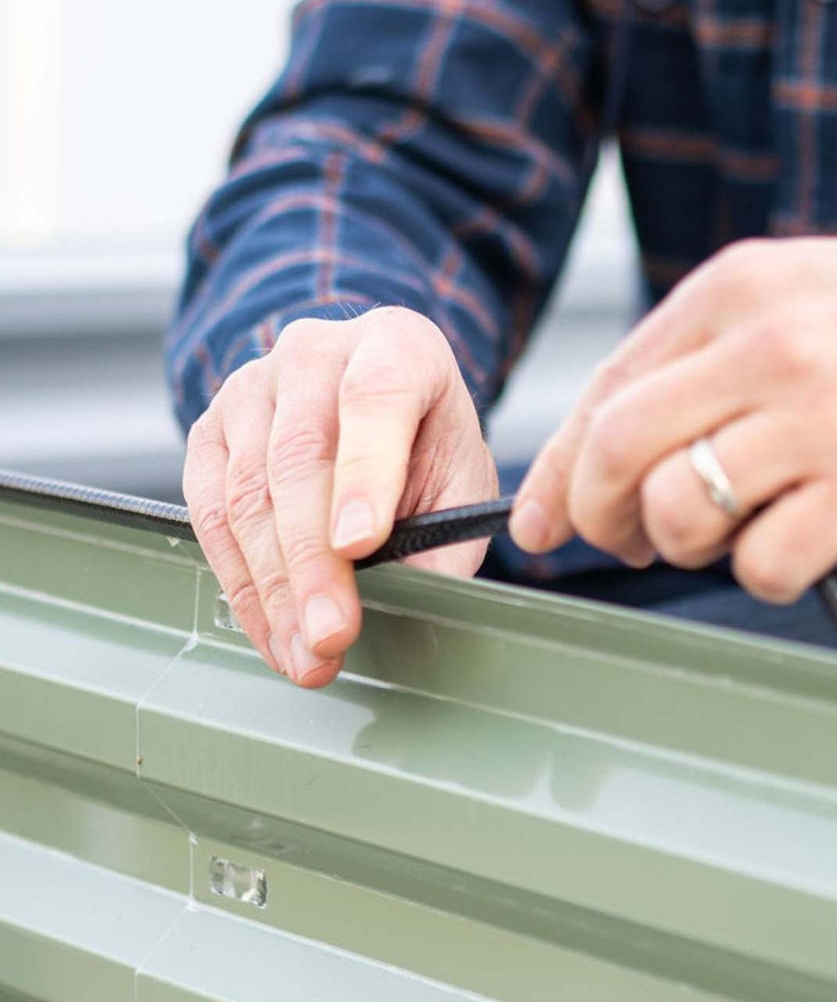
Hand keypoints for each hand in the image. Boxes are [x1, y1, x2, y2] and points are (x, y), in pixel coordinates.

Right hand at [183, 307, 498, 684]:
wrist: (381, 402)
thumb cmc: (428, 445)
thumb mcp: (462, 480)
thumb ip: (445, 534)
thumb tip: (415, 598)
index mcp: (397, 347)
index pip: (376, 400)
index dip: (364, 473)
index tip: (362, 545)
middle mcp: (316, 352)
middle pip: (300, 457)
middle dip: (312, 562)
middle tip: (330, 634)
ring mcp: (251, 385)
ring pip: (247, 491)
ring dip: (273, 588)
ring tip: (305, 654)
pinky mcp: (210, 428)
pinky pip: (209, 511)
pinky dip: (240, 581)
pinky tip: (270, 631)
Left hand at [510, 188, 836, 602]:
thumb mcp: (809, 298)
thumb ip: (715, 359)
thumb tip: (620, 450)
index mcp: (738, 290)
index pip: (605, 391)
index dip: (563, 472)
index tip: (550, 524)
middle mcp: (768, 343)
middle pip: (619, 453)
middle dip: (605, 519)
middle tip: (634, 545)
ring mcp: (824, 412)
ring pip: (682, 510)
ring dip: (690, 547)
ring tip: (741, 534)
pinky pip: (768, 561)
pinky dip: (769, 575)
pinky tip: (809, 549)